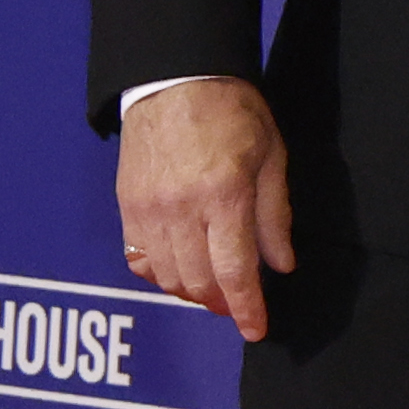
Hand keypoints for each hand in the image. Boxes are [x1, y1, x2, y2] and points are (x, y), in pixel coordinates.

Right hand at [116, 79, 293, 340]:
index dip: (247, 307)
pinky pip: (139, 260)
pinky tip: (180, 268)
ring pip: (167, 278)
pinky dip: (161, 274)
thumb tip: (281, 265)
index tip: (256, 330)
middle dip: (221, 304)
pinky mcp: (127, 207)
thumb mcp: (272, 154)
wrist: (176, 78)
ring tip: (214, 288)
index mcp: (224, 194)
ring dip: (192, 293)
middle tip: (238, 305)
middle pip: (198, 283)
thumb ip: (275, 214)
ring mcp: (148, 210)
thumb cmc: (232, 110)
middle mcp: (181, 209)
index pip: (235, 271)